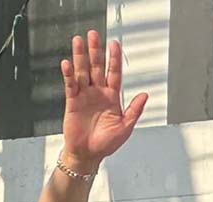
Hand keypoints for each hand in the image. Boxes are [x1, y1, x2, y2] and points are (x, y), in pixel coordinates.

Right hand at [60, 30, 146, 171]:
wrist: (88, 155)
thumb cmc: (106, 143)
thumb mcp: (125, 127)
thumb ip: (134, 110)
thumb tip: (145, 95)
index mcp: (112, 97)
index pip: (114, 73)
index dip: (114, 58)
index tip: (114, 44)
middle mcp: (98, 93)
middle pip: (97, 67)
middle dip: (95, 51)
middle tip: (93, 35)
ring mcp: (84, 96)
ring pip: (83, 72)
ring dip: (80, 57)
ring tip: (78, 41)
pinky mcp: (72, 102)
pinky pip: (70, 85)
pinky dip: (68, 74)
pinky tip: (67, 63)